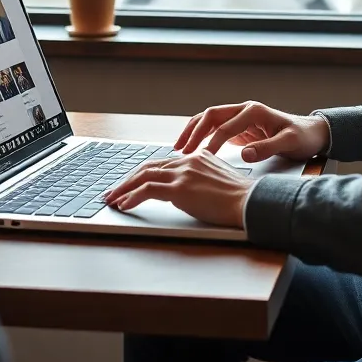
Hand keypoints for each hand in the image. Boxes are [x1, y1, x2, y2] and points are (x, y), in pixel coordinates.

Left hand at [103, 151, 253, 227]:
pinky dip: (132, 197)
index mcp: (196, 157)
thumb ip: (200, 178)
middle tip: (114, 191)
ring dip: (124, 189)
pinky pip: (148, 190)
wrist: (249, 202)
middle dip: (128, 180)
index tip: (132, 182)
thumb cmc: (239, 198)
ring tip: (112, 199)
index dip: (143, 174)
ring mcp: (182, 173)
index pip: (162, 162)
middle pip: (149, 167)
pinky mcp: (180, 188)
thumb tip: (187, 191)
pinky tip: (125, 205)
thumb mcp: (218, 180)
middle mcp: (187, 161)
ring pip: (143, 176)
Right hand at [175, 100, 329, 163]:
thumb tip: (244, 154)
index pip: (225, 126)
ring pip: (209, 119)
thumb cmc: (303, 137)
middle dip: (194, 131)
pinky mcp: (240, 127)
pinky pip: (215, 128)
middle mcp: (244, 110)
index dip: (212, 141)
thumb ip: (267, 147)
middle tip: (181, 149)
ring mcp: (241, 117)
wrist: (312, 132)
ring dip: (193, 131)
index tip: (201, 157)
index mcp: (254, 111)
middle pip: (211, 115)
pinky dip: (202, 135)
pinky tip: (193, 147)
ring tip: (179, 147)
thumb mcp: (289, 143)